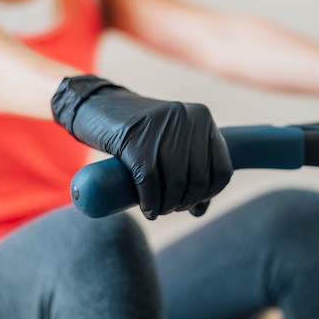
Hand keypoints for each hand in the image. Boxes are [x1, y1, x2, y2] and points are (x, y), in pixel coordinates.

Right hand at [51, 75, 232, 218]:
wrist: (96, 107)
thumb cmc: (138, 131)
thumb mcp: (171, 143)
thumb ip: (190, 170)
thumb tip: (201, 211)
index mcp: (203, 118)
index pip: (222, 169)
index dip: (209, 193)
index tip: (193, 203)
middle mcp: (187, 118)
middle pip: (198, 179)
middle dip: (184, 203)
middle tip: (169, 208)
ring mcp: (161, 126)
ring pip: (175, 182)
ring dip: (167, 206)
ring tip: (157, 210)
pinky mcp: (134, 139)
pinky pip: (149, 181)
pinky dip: (150, 202)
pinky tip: (147, 210)